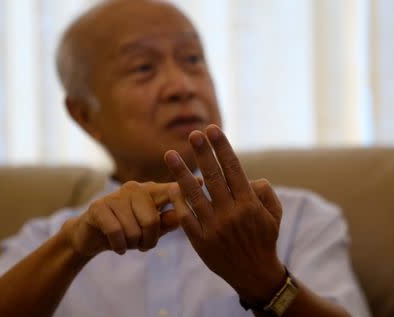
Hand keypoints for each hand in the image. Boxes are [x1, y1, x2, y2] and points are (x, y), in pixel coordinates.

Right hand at [67, 181, 179, 256]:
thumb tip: (186, 214)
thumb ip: (168, 221)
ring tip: (129, 242)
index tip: (202, 181)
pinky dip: (119, 246)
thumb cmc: (128, 229)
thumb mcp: (150, 227)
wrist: (91, 235)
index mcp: (151, 192)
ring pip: (134, 229)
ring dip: (132, 244)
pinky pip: (116, 232)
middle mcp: (135, 189)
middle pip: (152, 220)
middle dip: (149, 240)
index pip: (172, 190)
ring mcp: (116, 196)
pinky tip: (117, 247)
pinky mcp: (99, 207)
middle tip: (143, 244)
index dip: (185, 189)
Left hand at [164, 125, 285, 303]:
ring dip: (181, 173)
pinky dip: (178, 201)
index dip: (222, 147)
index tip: (212, 129)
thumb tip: (249, 177)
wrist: (254, 275)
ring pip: (194, 195)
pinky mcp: (201, 241)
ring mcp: (214, 227)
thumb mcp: (274, 215)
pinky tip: (171, 187)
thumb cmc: (265, 240)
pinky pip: (186, 217)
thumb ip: (265, 191)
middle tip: (192, 134)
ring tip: (169, 154)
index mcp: (249, 204)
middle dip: (203, 153)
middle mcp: (231, 213)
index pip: (233, 169)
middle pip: (213, 177)